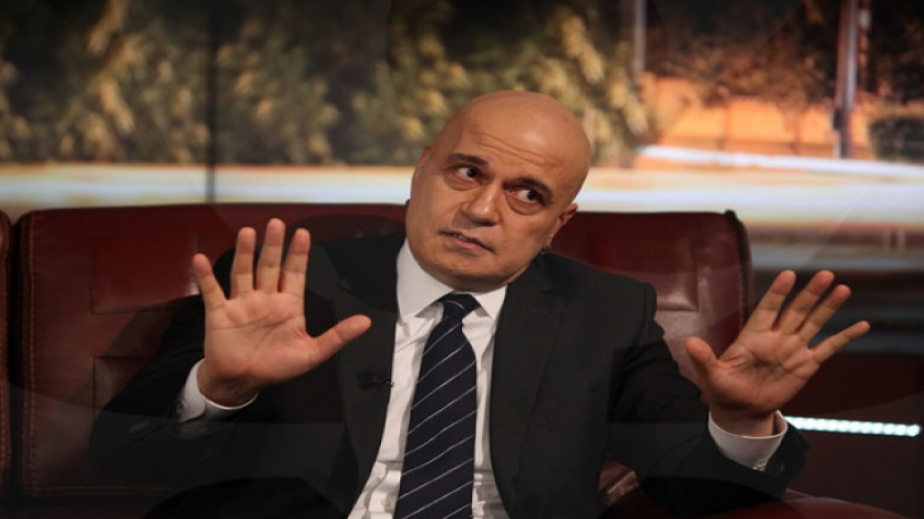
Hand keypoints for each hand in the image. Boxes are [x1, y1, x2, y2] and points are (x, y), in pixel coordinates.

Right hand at [192, 219, 371, 405]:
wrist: (242, 382)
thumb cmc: (277, 366)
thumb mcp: (312, 353)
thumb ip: (337, 336)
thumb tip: (366, 322)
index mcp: (288, 305)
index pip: (295, 274)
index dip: (299, 255)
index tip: (303, 234)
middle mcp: (265, 298)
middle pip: (270, 266)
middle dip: (274, 245)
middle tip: (276, 223)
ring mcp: (242, 303)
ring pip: (243, 272)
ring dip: (245, 253)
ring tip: (248, 232)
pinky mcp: (220, 313)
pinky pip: (213, 291)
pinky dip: (206, 276)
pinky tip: (201, 260)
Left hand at [683, 270, 869, 435]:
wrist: (741, 410)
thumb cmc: (723, 389)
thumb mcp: (711, 375)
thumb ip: (704, 358)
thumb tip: (689, 342)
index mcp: (753, 336)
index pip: (767, 309)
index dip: (777, 293)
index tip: (788, 275)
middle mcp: (776, 337)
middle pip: (796, 311)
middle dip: (810, 294)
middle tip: (826, 274)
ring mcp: (793, 349)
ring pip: (814, 323)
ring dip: (828, 307)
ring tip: (843, 288)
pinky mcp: (806, 365)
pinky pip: (828, 348)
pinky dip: (844, 337)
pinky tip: (862, 324)